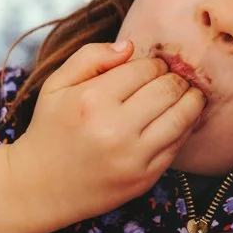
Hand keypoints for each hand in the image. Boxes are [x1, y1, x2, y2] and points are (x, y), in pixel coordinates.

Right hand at [7, 40, 205, 224]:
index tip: (152, 68)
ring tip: (187, 94)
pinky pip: (179, 144)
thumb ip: (91, 56)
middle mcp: (114, 129)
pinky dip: (186, 127)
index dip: (154, 64)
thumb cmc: (51, 128)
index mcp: (92, 100)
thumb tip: (131, 46)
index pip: (146, 68)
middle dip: (176, 78)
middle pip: (169, 89)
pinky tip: (179, 119)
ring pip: (183, 116)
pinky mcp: (145, 177)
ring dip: (192, 100)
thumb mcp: (57, 84)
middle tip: (172, 79)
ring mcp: (132, 157)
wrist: (40, 186)